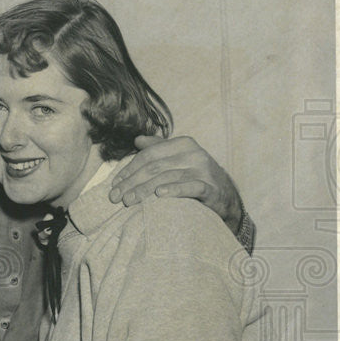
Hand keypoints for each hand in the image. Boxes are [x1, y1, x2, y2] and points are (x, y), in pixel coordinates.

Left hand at [108, 135, 242, 232]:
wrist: (225, 195)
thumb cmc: (195, 176)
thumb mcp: (178, 159)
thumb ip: (158, 148)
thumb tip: (137, 139)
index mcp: (183, 144)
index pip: (149, 155)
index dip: (129, 169)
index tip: (114, 184)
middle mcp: (194, 154)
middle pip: (155, 167)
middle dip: (132, 182)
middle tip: (115, 197)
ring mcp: (203, 170)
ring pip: (167, 178)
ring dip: (144, 190)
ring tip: (128, 201)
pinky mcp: (210, 188)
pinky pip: (190, 187)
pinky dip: (174, 190)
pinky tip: (159, 195)